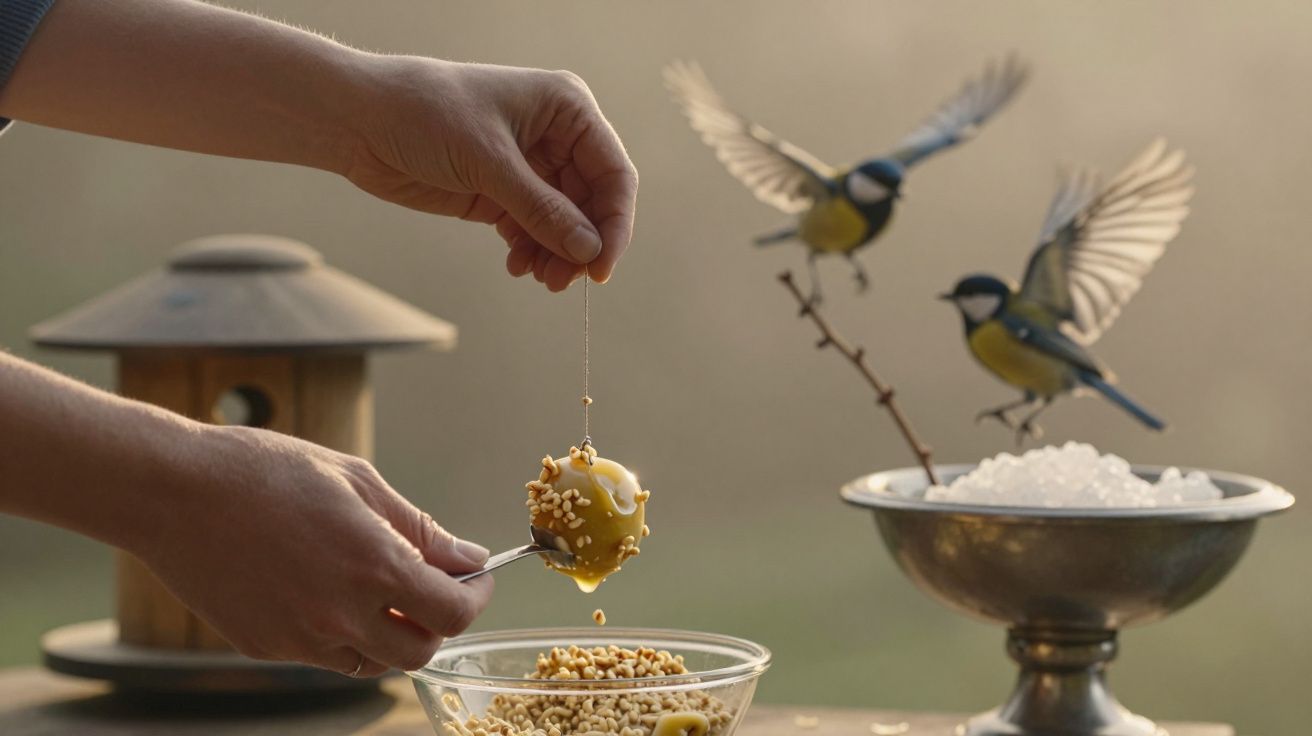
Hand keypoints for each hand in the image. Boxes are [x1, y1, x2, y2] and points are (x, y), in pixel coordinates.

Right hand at [138, 425, 493, 676]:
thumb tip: (466, 558)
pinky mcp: (264, 646)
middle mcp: (339, 614)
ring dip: (388, 634)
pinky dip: (340, 633)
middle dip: (435, 624)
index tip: (474, 580)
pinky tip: (323, 588)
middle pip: (418, 653)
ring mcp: (298, 638)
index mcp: (372, 567)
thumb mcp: (357, 481)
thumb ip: (418, 529)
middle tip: (432, 589)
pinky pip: (322, 655)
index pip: (451, 614)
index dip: (474, 599)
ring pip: (370, 662)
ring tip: (374, 586)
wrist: (173, 491)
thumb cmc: (266, 471)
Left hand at [343, 57, 637, 291]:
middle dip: (580, 244)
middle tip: (563, 281)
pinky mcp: (500, 192)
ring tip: (539, 278)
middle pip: (592, 203)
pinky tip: (517, 265)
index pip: (613, 172)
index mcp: (566, 108)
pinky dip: (531, 251)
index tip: (601, 266)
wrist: (359, 120)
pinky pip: (533, 230)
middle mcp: (555, 136)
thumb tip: (588, 250)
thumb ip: (541, 209)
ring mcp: (528, 166)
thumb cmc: (424, 114)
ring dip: (556, 254)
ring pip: (564, 223)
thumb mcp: (488, 162)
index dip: (615, 222)